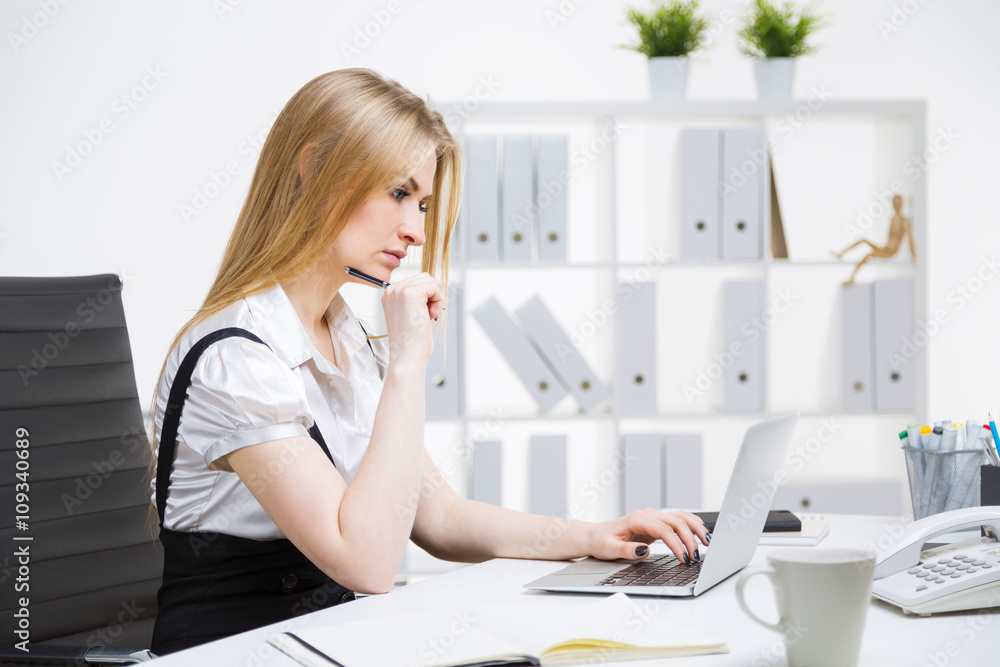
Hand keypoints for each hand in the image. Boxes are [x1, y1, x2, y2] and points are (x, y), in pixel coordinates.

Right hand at [381, 272, 443, 363]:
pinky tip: (431, 314)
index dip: (426, 297)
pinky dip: (438, 299)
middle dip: (431, 295)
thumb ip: (415, 299)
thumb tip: (430, 286)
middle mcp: (392, 290)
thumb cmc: (411, 340)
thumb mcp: (409, 314)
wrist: (407, 355)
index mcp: (390, 295)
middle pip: (423, 278)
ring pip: (429, 280)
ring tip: (429, 315)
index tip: (423, 314)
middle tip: (428, 314)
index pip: (416, 282)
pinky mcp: (410, 294)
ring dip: (435, 297)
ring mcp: (399, 290)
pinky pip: (433, 286)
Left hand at [585, 509, 709, 564]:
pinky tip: (701, 535)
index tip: (685, 559)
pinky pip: (679, 520)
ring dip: (696, 529)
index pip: (664, 530)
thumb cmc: (602, 542)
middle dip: (690, 539)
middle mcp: (648, 515)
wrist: (595, 535)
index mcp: (637, 519)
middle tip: (697, 558)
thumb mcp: (609, 549)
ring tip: (707, 544)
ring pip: (682, 517)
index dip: (677, 544)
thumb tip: (644, 550)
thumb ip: (627, 550)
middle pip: (677, 521)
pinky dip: (692, 526)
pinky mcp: (657, 522)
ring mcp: (654, 516)